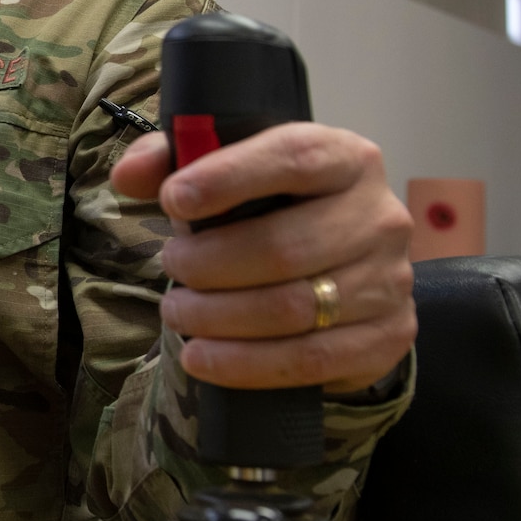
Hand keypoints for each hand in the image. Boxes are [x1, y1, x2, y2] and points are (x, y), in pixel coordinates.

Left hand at [111, 124, 415, 394]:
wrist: (338, 272)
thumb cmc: (271, 211)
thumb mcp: (225, 174)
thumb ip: (172, 161)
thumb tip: (129, 176)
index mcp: (346, 158)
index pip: (295, 157)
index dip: (229, 178)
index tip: (173, 199)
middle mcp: (380, 216)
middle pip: (286, 246)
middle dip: (209, 263)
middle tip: (170, 265)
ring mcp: (391, 280)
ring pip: (294, 308)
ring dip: (218, 317)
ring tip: (177, 312)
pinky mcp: (388, 336)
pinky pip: (311, 359)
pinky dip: (244, 363)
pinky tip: (202, 357)